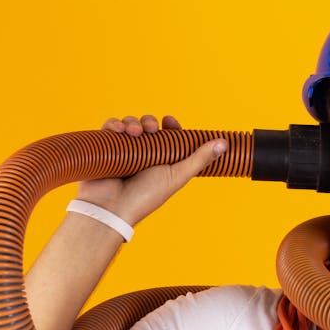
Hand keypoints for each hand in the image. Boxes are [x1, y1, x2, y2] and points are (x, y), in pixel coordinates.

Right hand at [75, 114, 226, 225]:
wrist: (111, 208)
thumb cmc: (145, 196)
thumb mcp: (177, 176)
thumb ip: (200, 159)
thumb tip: (224, 143)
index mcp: (161, 161)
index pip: (167, 136)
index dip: (170, 126)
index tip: (169, 121)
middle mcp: (142, 156)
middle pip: (148, 127)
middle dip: (149, 122)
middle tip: (150, 129)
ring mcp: (123, 153)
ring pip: (129, 125)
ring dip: (133, 122)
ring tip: (133, 133)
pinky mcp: (105, 150)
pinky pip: (109, 129)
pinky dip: (114, 125)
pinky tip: (119, 130)